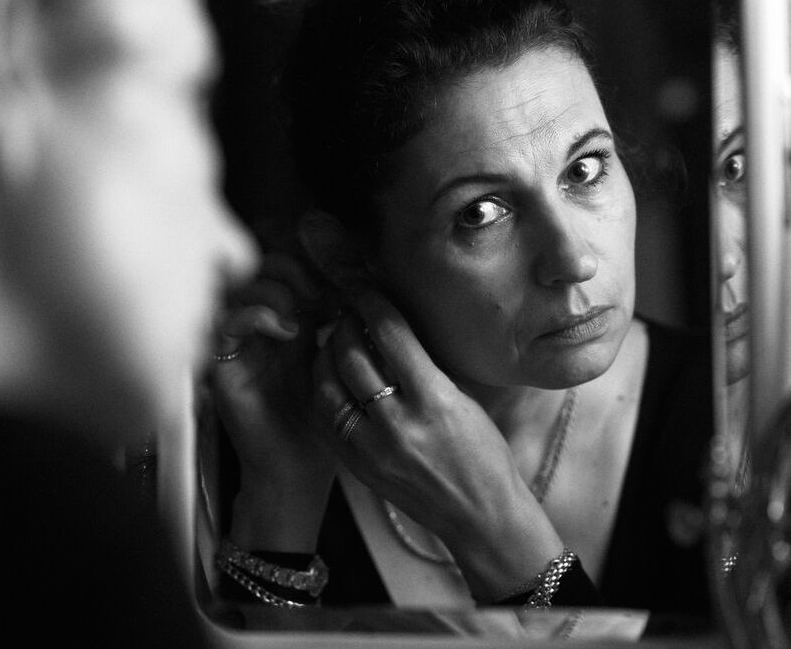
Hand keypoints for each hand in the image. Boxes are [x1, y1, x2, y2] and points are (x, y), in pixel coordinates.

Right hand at [206, 252, 336, 551]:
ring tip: (301, 313)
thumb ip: (332, 321)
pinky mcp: (220, 364)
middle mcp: (252, 329)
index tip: (335, 284)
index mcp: (280, 323)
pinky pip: (225, 321)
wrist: (296, 469)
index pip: (278, 268)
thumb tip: (351, 278)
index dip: (303, 265)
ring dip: (273, 290)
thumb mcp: (333, 360)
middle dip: (289, 271)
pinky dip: (256, 314)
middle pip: (254, 269)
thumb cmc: (319, 422)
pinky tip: (285, 331)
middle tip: (317, 293)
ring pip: (236, 287)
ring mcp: (233, 345)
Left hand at [313, 289, 563, 599]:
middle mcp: (399, 424)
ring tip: (336, 339)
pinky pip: (324, 416)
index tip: (364, 286)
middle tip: (348, 309)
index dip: (372, 302)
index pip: (391, 334)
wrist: (480, 516)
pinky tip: (330, 374)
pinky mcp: (355, 465)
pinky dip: (322, 388)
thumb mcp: (462, 397)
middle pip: (352, 355)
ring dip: (327, 353)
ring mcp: (372, 448)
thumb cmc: (481, 452)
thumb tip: (388, 319)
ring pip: (328, 384)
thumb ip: (424, 362)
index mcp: (434, 401)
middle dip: (346, 323)